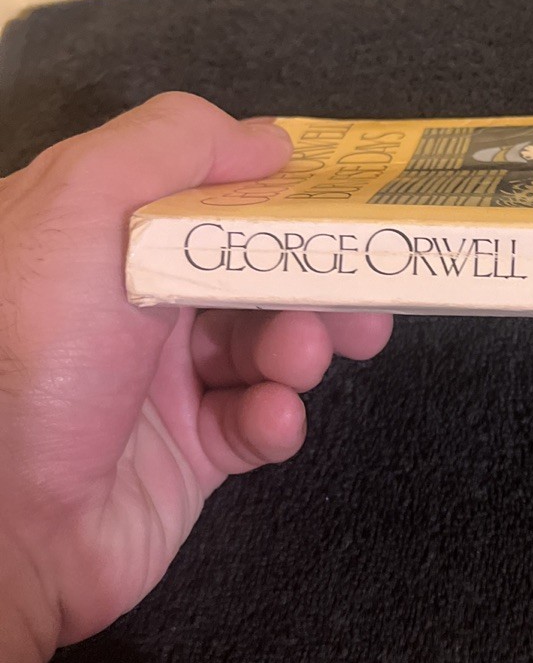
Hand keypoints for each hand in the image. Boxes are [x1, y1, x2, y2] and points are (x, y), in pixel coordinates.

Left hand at [0, 92, 391, 662]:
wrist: (3, 520)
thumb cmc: (32, 350)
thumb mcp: (83, 203)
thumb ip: (172, 143)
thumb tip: (267, 141)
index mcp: (100, 231)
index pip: (207, 190)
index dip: (277, 192)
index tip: (343, 200)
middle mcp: (129, 300)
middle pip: (253, 268)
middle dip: (316, 276)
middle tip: (366, 291)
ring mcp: (160, 380)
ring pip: (267, 344)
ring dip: (300, 346)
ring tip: (299, 360)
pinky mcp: (189, 455)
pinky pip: (258, 423)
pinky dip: (276, 418)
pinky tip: (269, 420)